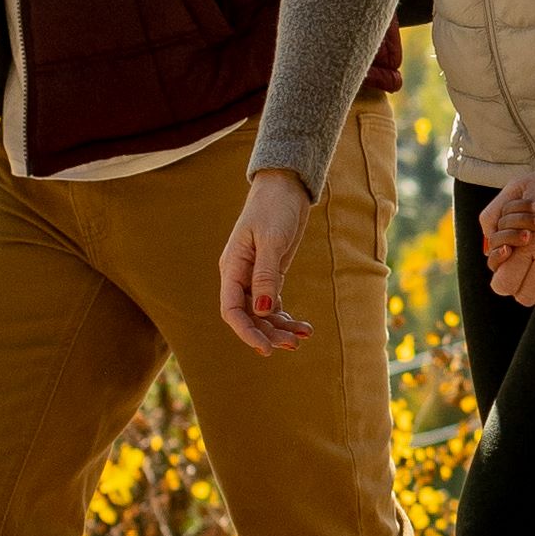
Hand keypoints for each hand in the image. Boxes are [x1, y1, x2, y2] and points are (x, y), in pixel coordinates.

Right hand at [218, 171, 317, 351]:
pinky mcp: (270, 275)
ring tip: (303, 337)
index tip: (265, 348)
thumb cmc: (275, 208)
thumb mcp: (272, 240)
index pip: (231, 309)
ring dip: (279, 328)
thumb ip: (266, 274)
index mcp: (232, 267)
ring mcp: (254, 277)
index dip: (246, 331)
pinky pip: (273, 304)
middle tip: (293, 344)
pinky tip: (303, 326)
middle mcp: (239, 276)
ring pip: (262, 313)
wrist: (286, 187)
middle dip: (268, 333)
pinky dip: (286, 317)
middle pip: (248, 315)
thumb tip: (261, 310)